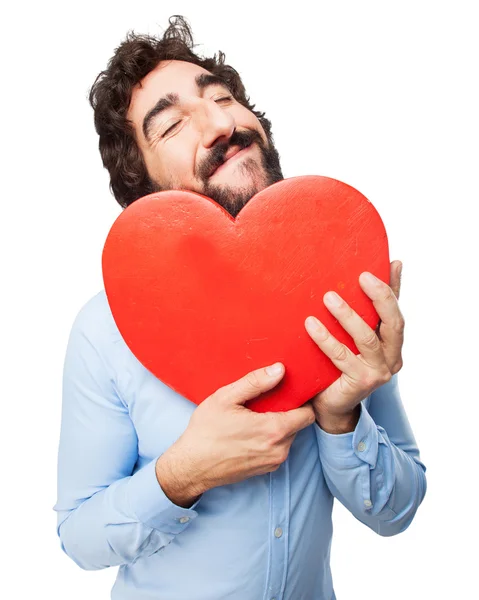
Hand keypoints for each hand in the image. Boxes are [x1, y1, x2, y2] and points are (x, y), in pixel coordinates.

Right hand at [156, 363, 314, 506]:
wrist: (191, 466)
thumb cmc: (206, 431)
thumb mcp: (226, 398)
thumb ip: (255, 382)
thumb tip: (280, 369)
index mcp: (273, 430)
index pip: (308, 414)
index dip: (301, 400)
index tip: (288, 391)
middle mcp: (279, 449)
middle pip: (298, 424)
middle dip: (287, 411)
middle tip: (265, 402)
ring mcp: (273, 462)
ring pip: (288, 437)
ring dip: (278, 425)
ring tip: (254, 416)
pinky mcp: (266, 469)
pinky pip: (278, 448)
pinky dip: (270, 439)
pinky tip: (250, 432)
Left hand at [305, 260, 403, 433]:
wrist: (330, 405)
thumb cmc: (343, 364)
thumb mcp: (358, 335)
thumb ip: (373, 307)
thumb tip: (394, 263)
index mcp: (394, 344)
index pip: (397, 312)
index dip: (389, 290)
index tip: (372, 270)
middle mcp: (393, 358)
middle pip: (393, 324)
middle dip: (379, 298)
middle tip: (361, 277)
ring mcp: (379, 372)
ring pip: (366, 338)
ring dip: (348, 315)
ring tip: (328, 297)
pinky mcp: (360, 382)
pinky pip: (341, 356)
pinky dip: (326, 338)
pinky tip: (311, 324)